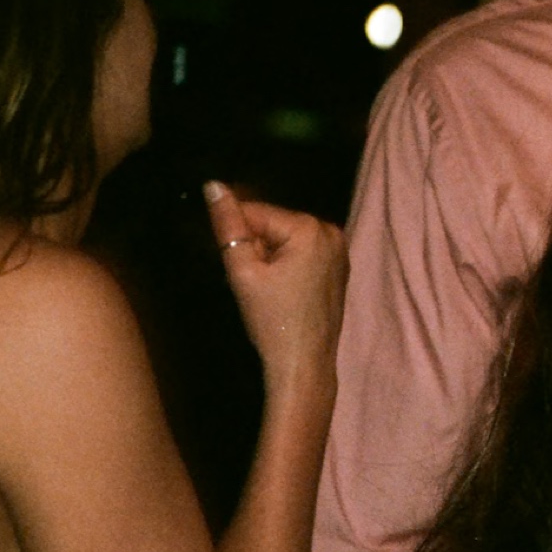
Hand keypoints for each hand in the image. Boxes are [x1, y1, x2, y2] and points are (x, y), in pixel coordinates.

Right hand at [203, 181, 346, 391]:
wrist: (303, 365)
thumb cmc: (272, 321)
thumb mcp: (243, 270)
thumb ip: (228, 225)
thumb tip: (213, 186)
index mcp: (311, 228)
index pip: (256, 212)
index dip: (235, 236)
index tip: (235, 267)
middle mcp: (331, 232)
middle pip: (273, 224)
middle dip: (255, 246)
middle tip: (252, 283)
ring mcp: (339, 251)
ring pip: (285, 239)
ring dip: (268, 256)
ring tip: (266, 290)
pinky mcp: (338, 269)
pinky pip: (301, 254)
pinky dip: (285, 265)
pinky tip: (280, 292)